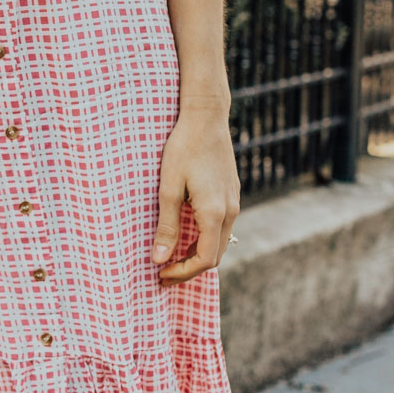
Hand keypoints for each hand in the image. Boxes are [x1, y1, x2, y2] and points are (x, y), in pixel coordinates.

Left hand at [151, 107, 239, 282]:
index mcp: (214, 213)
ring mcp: (234, 202)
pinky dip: (204, 240)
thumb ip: (167, 226)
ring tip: (171, 258)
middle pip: (214, 256)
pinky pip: (222, 228)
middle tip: (163, 273)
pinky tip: (186, 236)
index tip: (161, 275)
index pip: (204, 260)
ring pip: (219, 242)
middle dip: (189, 269)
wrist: (206, 118)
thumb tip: (160, 259)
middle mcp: (230, 211)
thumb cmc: (183, 149)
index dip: (182, 273)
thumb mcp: (168, 189)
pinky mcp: (232, 194)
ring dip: (197, 255)